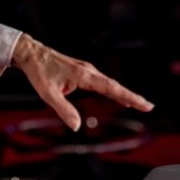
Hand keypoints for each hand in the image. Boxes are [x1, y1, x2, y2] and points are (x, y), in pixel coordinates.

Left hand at [11, 34, 153, 130]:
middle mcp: (88, 71)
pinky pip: (101, 81)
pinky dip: (112, 89)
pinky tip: (117, 95)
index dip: (129, 97)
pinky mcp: (81, 71)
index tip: (145, 104)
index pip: (111, 88)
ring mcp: (85, 70)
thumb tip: (76, 126)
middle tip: (148, 107)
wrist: (30, 53)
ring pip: (108, 83)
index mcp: (83, 75)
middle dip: (131, 96)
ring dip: (122, 93)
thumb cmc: (38, 71)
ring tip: (138, 104)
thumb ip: (63, 109)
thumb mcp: (47, 93)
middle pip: (113, 85)